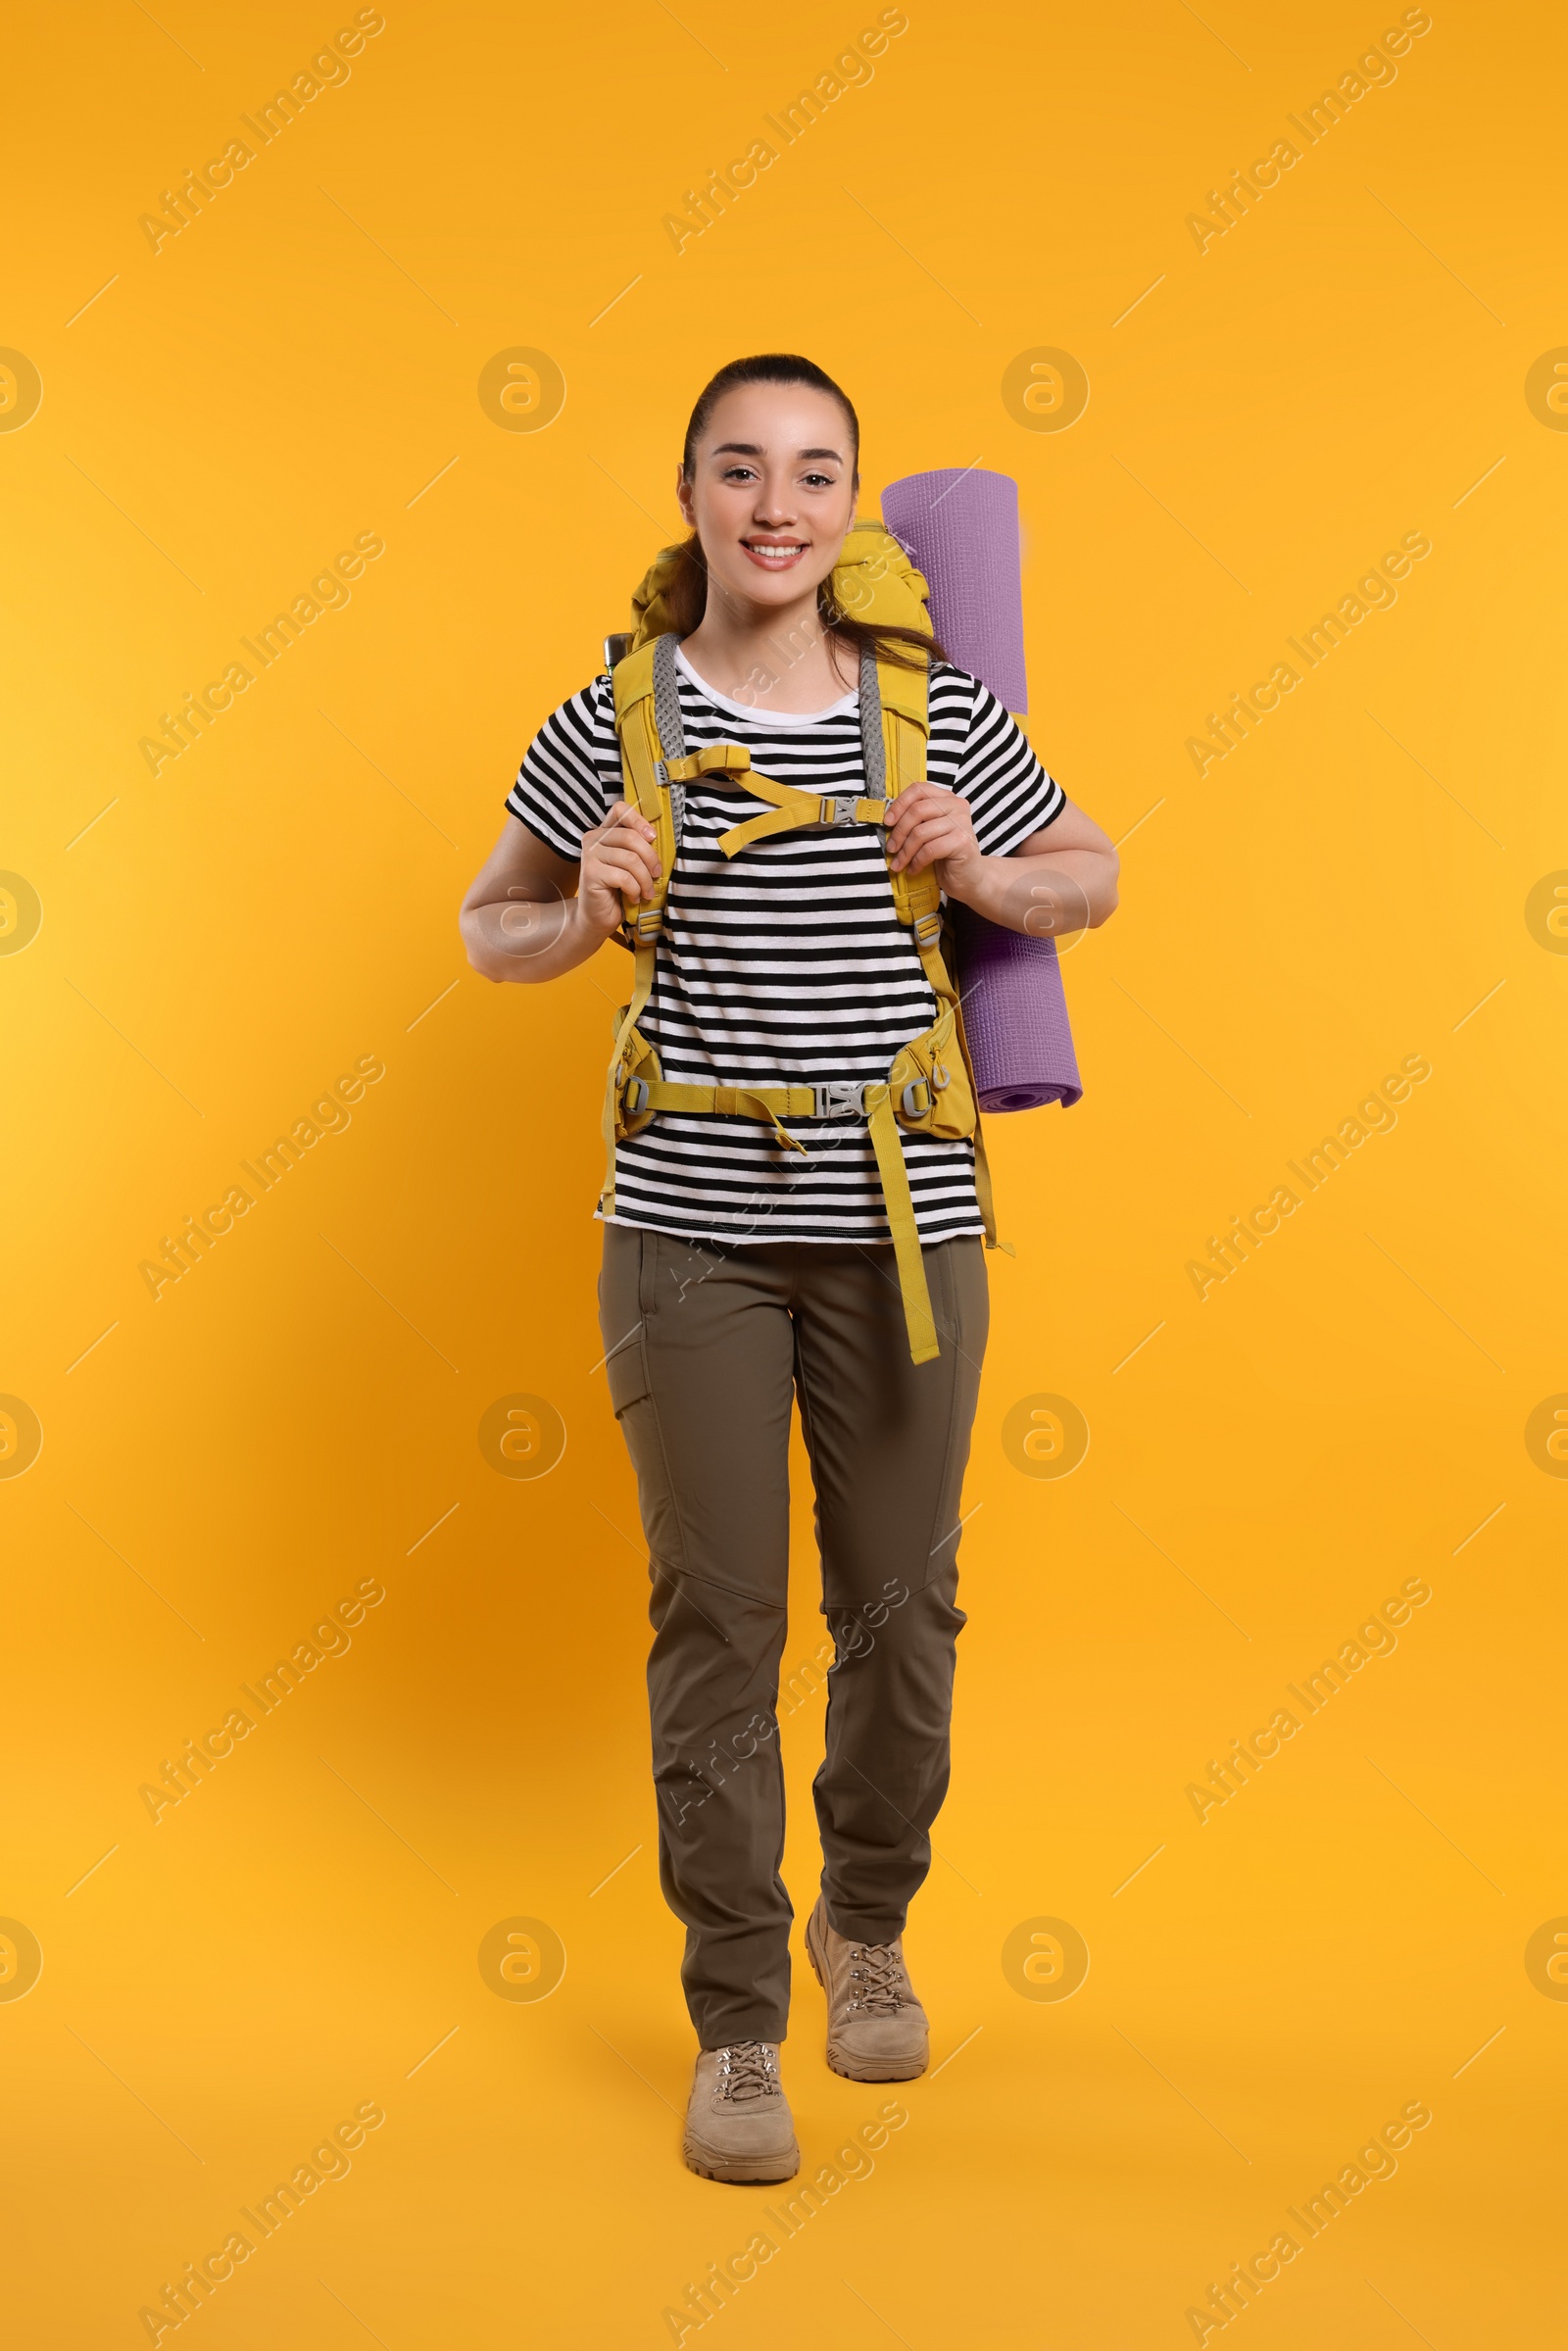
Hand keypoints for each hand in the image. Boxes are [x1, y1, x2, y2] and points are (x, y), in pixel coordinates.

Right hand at [577, 800, 660, 935]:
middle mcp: (593, 839)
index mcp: (604, 831)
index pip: (620, 810)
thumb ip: (637, 847)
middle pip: (631, 837)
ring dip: (645, 879)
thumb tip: (657, 837)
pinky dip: (635, 889)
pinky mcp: (590, 873)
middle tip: (657, 875)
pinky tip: (634, 897)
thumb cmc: (618, 889)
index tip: (653, 838)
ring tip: (647, 891)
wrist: (597, 916)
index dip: (639, 820)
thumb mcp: (630, 864)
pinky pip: (624, 877)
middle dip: (650, 859)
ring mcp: (589, 855)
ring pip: (630, 859)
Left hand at [883, 780, 981, 889]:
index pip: (919, 789)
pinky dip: (916, 862)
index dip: (899, 804)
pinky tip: (913, 869)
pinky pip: (929, 849)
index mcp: (947, 798)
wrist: (968, 877)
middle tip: (891, 849)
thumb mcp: (928, 831)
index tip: (887, 822)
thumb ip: (915, 820)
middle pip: (917, 810)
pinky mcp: (962, 842)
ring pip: (920, 832)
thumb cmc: (944, 854)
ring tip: (899, 864)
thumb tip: (887, 819)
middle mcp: (956, 805)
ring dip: (905, 851)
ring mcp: (961, 822)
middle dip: (899, 832)